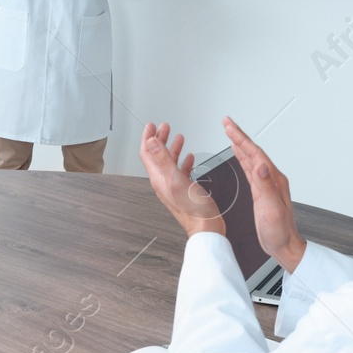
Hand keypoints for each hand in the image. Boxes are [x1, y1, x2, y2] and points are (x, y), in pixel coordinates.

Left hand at [138, 122, 225, 237]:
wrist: (205, 227)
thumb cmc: (193, 209)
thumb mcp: (175, 179)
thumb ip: (163, 159)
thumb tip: (150, 142)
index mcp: (159, 178)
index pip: (147, 153)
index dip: (147, 138)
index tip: (150, 125)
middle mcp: (163, 181)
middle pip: (157, 155)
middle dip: (160, 139)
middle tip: (163, 127)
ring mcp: (173, 185)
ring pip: (170, 162)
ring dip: (172, 148)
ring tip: (177, 136)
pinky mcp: (184, 189)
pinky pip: (181, 172)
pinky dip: (184, 161)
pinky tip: (189, 158)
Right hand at [223, 116, 305, 272]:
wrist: (284, 245)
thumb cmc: (280, 231)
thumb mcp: (272, 209)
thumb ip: (266, 186)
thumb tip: (261, 166)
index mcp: (273, 180)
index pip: (255, 153)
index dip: (241, 138)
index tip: (229, 126)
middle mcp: (271, 179)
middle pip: (252, 151)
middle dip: (238, 135)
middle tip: (226, 122)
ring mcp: (266, 184)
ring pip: (250, 158)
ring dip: (239, 144)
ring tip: (230, 132)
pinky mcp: (261, 191)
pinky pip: (249, 169)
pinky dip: (242, 158)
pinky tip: (238, 154)